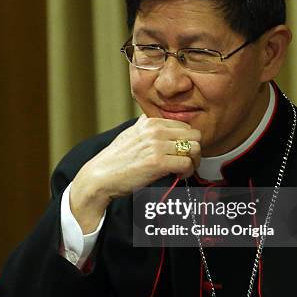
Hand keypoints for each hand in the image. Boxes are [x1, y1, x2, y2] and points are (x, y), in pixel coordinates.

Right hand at [70, 115, 200, 231]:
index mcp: (150, 122)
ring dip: (193, 162)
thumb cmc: (115, 159)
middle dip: (194, 151)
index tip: (182, 153)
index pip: (186, 126)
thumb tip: (150, 119)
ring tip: (183, 170)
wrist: (100, 176)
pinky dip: (187, 172)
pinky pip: (187, 163)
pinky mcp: (157, 162)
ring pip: (194, 149)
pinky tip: (178, 176)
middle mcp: (155, 130)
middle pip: (195, 136)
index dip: (188, 141)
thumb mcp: (130, 134)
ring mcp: (157, 146)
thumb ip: (143, 125)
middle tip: (187, 163)